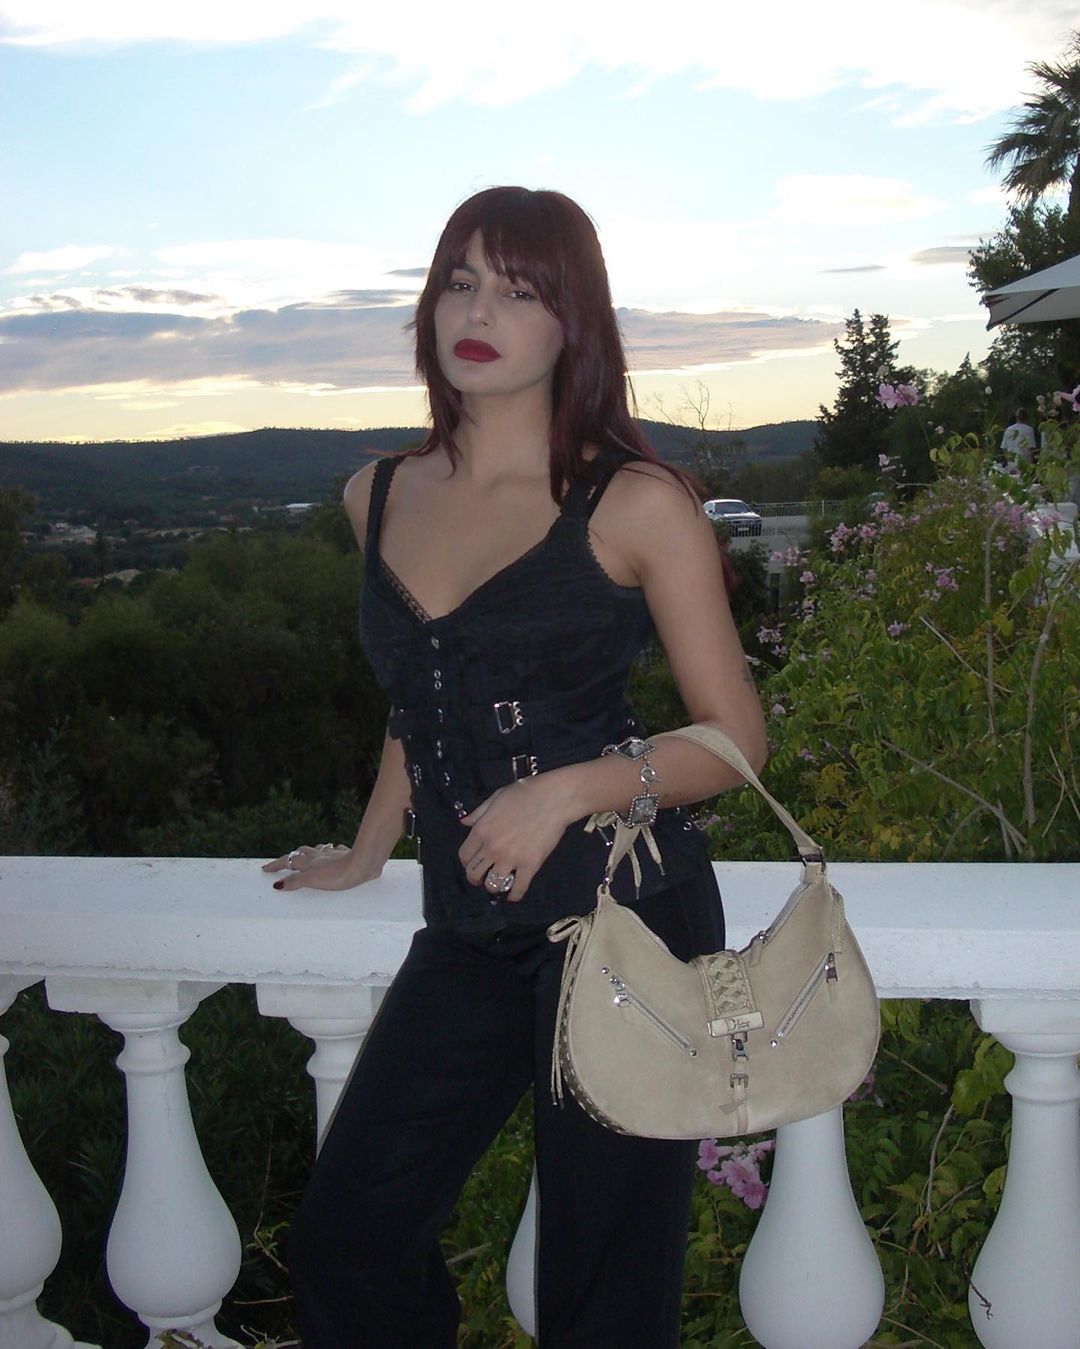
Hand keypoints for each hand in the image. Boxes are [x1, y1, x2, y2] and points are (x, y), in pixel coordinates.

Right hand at [262, 843, 374, 892]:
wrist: (364, 863)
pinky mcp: (347, 854)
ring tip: (307, 855)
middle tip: (286, 861)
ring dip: (310, 852)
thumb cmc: (339, 874)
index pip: (288, 861)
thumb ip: (296, 882)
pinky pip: (336, 850)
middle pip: (301, 852)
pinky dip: (331, 851)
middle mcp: (319, 855)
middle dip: (292, 856)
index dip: (276, 865)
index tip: (265, 869)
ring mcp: (334, 853)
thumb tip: (277, 885)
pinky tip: (334, 852)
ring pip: (318, 849)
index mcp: (309, 861)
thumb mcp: (313, 880)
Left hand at [458, 775, 573, 902]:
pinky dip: (515, 895)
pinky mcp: (530, 865)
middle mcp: (492, 848)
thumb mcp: (496, 797)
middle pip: (474, 873)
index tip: (473, 863)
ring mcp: (511, 858)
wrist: (554, 798)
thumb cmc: (525, 793)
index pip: (464, 856)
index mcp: (482, 830)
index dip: (466, 863)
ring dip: (493, 887)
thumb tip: (464, 823)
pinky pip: (519, 888)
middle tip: (482, 877)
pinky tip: (513, 896)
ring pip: (493, 884)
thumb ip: (478, 813)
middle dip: (476, 878)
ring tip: (498, 884)